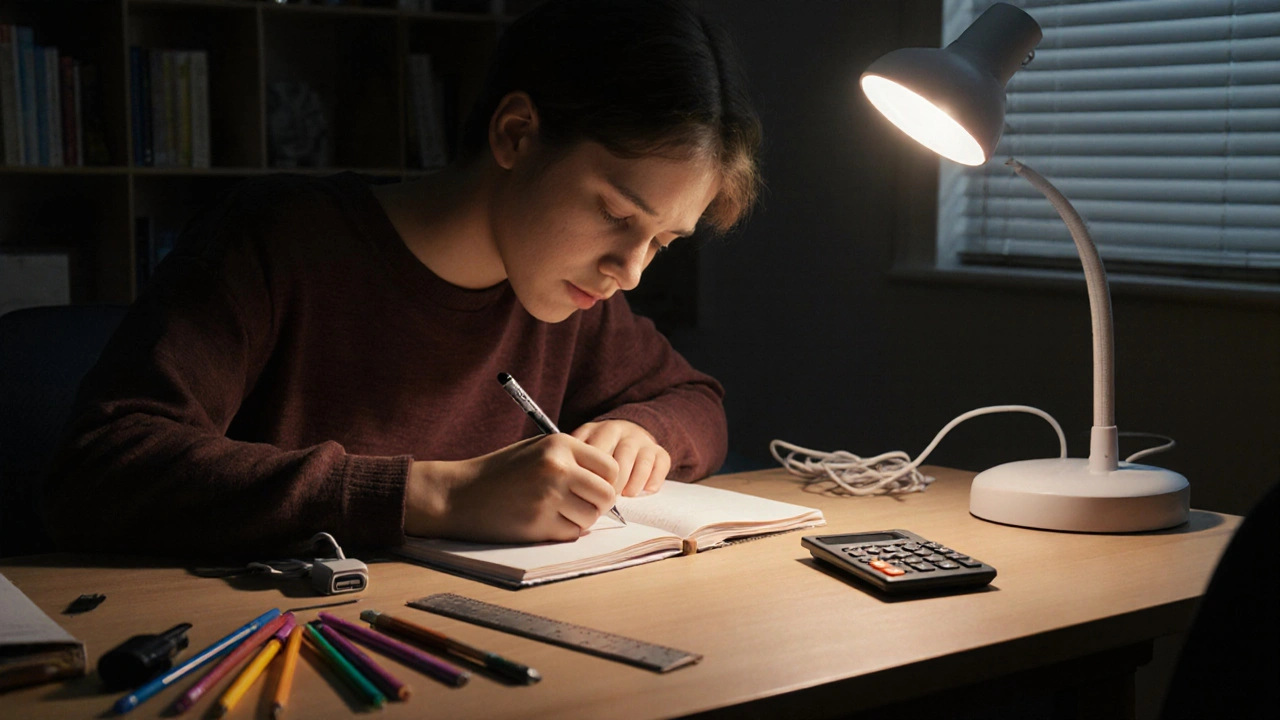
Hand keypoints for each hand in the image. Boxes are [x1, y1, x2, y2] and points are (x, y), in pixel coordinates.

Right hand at [404, 434, 618, 542]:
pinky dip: (563, 532)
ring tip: (556, 511)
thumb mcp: (536, 450)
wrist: (459, 495)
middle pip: (606, 495)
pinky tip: (543, 521)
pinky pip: (571, 533)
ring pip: (591, 518)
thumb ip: (572, 459)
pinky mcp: (540, 524)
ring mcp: (549, 497)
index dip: (607, 482)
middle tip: (580, 505)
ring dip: (579, 520)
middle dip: (598, 505)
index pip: (610, 468)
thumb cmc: (500, 472)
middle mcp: (558, 468)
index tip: (594, 488)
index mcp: (560, 444)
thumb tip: (610, 482)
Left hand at [570, 420, 669, 496]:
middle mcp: (623, 431)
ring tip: (626, 495)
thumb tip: (565, 485)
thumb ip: (576, 461)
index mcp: (600, 430)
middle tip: (606, 499)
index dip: (592, 475)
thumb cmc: (600, 449)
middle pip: (619, 458)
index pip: (596, 452)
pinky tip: (644, 491)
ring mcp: (643, 441)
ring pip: (641, 462)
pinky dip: (653, 480)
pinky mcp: (660, 451)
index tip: (587, 491)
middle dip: (613, 483)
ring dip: (633, 483)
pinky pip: (661, 464)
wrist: (629, 432)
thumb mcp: (583, 447)